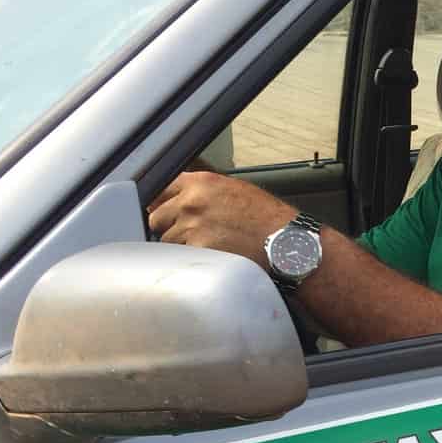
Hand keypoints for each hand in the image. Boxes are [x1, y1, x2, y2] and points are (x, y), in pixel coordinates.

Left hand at [145, 172, 296, 268]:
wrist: (285, 241)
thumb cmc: (267, 218)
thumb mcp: (234, 190)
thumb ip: (203, 191)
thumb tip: (179, 199)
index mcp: (201, 182)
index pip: (159, 189)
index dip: (160, 204)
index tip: (162, 213)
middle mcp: (192, 202)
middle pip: (156, 218)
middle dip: (167, 227)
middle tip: (187, 235)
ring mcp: (192, 227)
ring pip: (166, 241)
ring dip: (180, 246)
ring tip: (205, 248)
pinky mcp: (198, 250)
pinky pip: (180, 257)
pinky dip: (191, 260)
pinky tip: (209, 257)